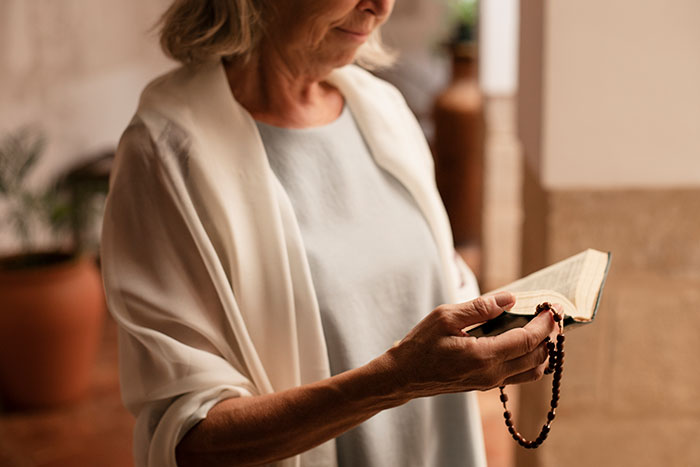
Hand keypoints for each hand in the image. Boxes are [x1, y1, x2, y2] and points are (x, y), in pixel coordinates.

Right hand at [384, 292, 558, 397]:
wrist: (404, 376)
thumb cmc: (420, 344)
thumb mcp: (445, 317)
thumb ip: (479, 307)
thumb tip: (510, 299)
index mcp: (483, 356)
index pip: (527, 341)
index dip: (544, 324)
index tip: (553, 308)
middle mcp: (491, 374)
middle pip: (537, 358)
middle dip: (549, 336)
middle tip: (550, 315)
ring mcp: (490, 383)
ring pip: (532, 371)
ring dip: (542, 350)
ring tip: (541, 328)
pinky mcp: (486, 384)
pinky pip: (519, 375)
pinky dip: (530, 359)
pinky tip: (524, 342)